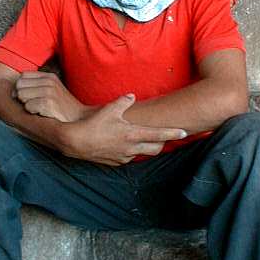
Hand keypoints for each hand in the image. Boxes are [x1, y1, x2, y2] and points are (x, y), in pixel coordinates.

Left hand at [14, 71, 89, 121]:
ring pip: (21, 95)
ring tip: (39, 110)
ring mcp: (50, 92)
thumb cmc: (63, 109)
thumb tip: (13, 93)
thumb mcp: (52, 92)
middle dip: (21, 97)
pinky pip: (28, 106)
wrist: (80, 120)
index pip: (23, 76)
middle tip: (33, 106)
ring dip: (27, 105)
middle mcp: (49, 81)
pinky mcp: (49, 103)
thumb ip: (36, 87)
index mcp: (49, 77)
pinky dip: (32, 113)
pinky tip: (43, 115)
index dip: (20, 88)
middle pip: (19, 85)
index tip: (26, 98)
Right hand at [62, 94, 187, 165]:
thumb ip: (123, 102)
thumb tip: (131, 96)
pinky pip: (129, 157)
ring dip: (145, 146)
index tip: (184, 132)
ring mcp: (124, 157)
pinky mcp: (116, 163)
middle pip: (156, 148)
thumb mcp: (109, 109)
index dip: (173, 133)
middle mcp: (132, 148)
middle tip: (163, 135)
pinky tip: (124, 144)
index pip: (159, 135)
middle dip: (162, 142)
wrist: (76, 142)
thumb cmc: (93, 125)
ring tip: (141, 138)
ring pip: (142, 153)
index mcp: (133, 134)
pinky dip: (131, 151)